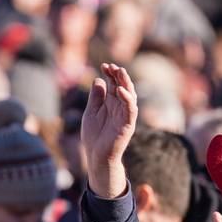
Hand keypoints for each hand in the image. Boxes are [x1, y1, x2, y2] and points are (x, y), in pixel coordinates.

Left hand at [81, 63, 137, 198]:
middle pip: (122, 87)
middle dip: (118, 75)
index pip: (113, 84)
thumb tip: (98, 79)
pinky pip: (130, 110)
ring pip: (130, 95)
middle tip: (112, 66)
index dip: (110, 74)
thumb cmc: (94, 136)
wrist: (97, 156)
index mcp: (110, 103)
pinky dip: (127, 99)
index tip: (104, 65)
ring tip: (120, 72)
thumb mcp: (91, 113)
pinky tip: (121, 91)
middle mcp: (119, 107)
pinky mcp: (127, 124)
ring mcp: (124, 115)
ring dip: (126, 83)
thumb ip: (95, 98)